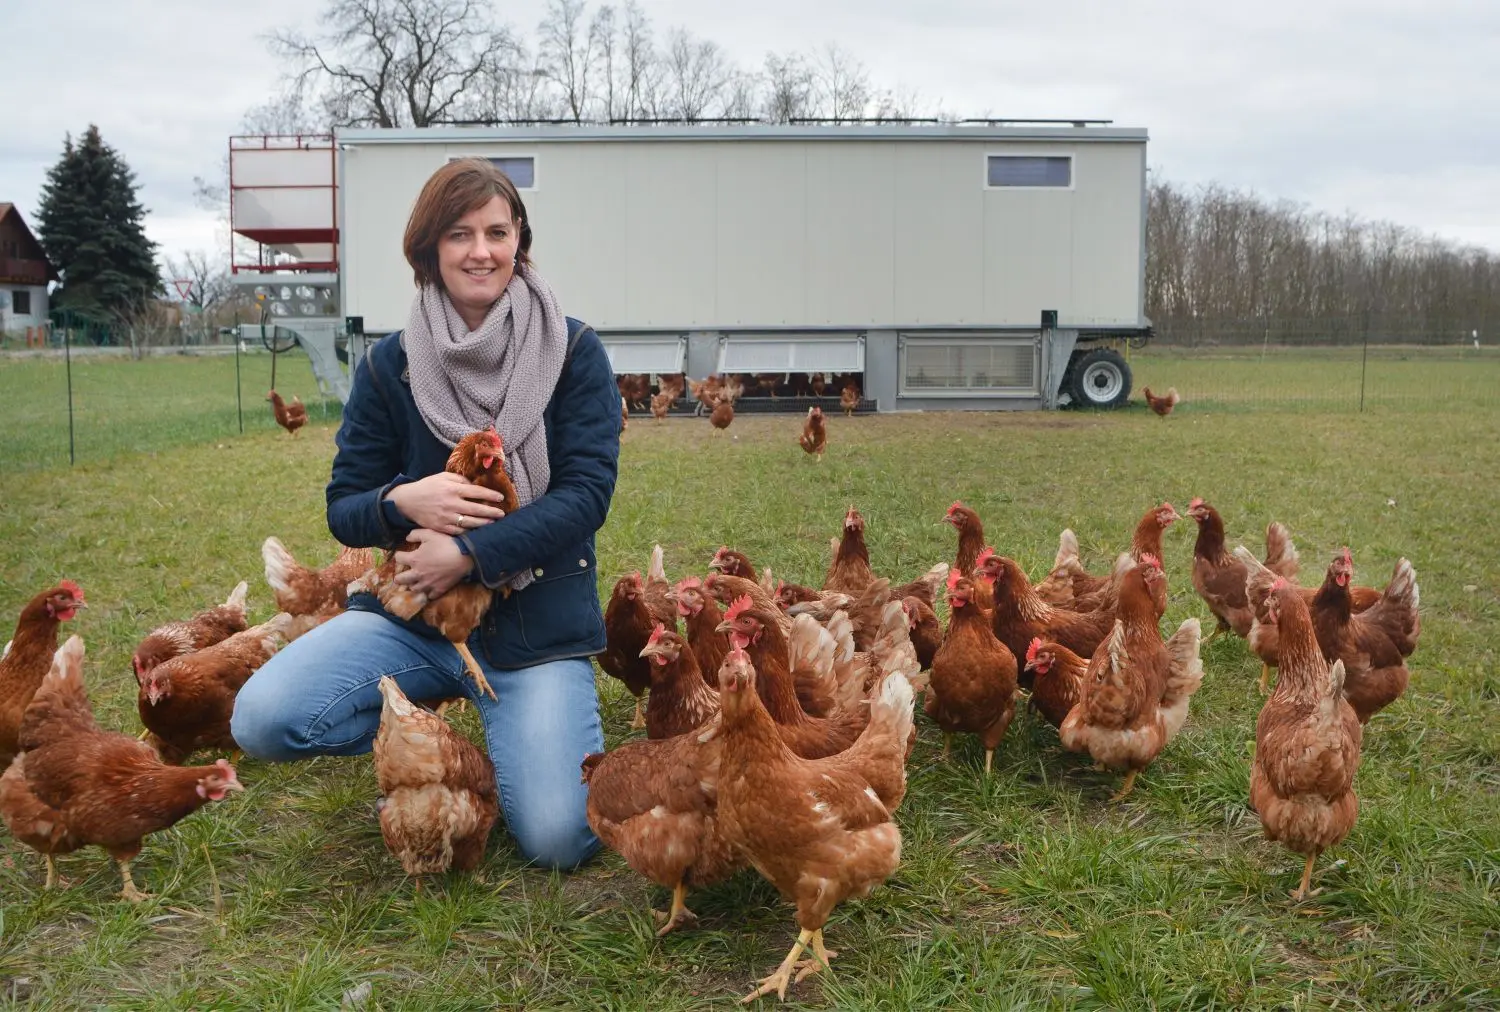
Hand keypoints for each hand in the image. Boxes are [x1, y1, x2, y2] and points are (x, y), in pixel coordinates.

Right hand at [388, 472, 506, 535]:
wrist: (407, 502)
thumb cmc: (427, 487)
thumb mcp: (443, 477)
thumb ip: (460, 479)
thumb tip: (474, 485)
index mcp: (452, 489)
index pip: (476, 492)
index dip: (490, 495)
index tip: (500, 498)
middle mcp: (451, 503)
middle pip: (477, 509)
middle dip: (492, 512)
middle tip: (502, 514)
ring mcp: (446, 517)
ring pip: (470, 522)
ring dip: (484, 523)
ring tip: (493, 523)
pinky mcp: (441, 527)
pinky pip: (459, 531)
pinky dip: (470, 531)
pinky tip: (478, 530)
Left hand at [393, 529, 474, 596]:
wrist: (465, 555)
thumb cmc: (446, 543)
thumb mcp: (429, 533)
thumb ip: (415, 534)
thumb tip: (407, 539)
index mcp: (414, 559)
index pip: (398, 558)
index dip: (399, 555)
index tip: (402, 554)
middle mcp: (418, 574)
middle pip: (400, 580)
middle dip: (399, 577)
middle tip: (402, 575)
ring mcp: (428, 583)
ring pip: (414, 589)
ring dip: (413, 585)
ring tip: (416, 582)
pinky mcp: (439, 589)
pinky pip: (429, 596)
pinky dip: (428, 593)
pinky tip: (430, 589)